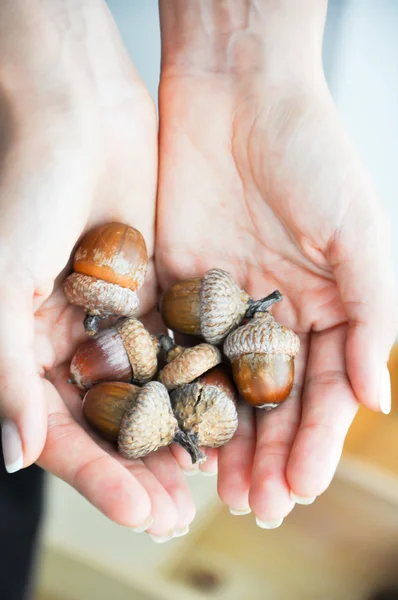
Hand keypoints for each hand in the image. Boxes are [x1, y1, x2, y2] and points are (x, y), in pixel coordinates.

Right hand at [0, 1, 193, 538]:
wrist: (77, 111)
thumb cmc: (25, 186)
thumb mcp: (2, 279)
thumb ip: (4, 368)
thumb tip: (14, 455)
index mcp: (22, 349)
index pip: (59, 432)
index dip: (95, 476)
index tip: (140, 511)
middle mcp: (65, 344)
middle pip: (106, 425)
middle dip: (140, 471)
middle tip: (178, 513)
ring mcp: (112, 321)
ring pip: (145, 395)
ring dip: (173, 438)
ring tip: (207, 481)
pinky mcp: (152, 294)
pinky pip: (174, 348)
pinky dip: (195, 383)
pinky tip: (222, 415)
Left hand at [156, 0, 396, 522]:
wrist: (235, 93)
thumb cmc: (308, 153)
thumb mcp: (355, 232)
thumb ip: (371, 314)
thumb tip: (378, 400)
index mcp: (327, 307)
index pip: (324, 392)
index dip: (315, 443)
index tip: (300, 491)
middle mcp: (276, 316)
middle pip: (272, 403)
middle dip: (268, 455)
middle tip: (256, 507)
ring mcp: (225, 308)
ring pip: (224, 389)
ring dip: (224, 441)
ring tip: (218, 491)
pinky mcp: (179, 290)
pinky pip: (179, 352)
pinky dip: (179, 395)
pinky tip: (175, 433)